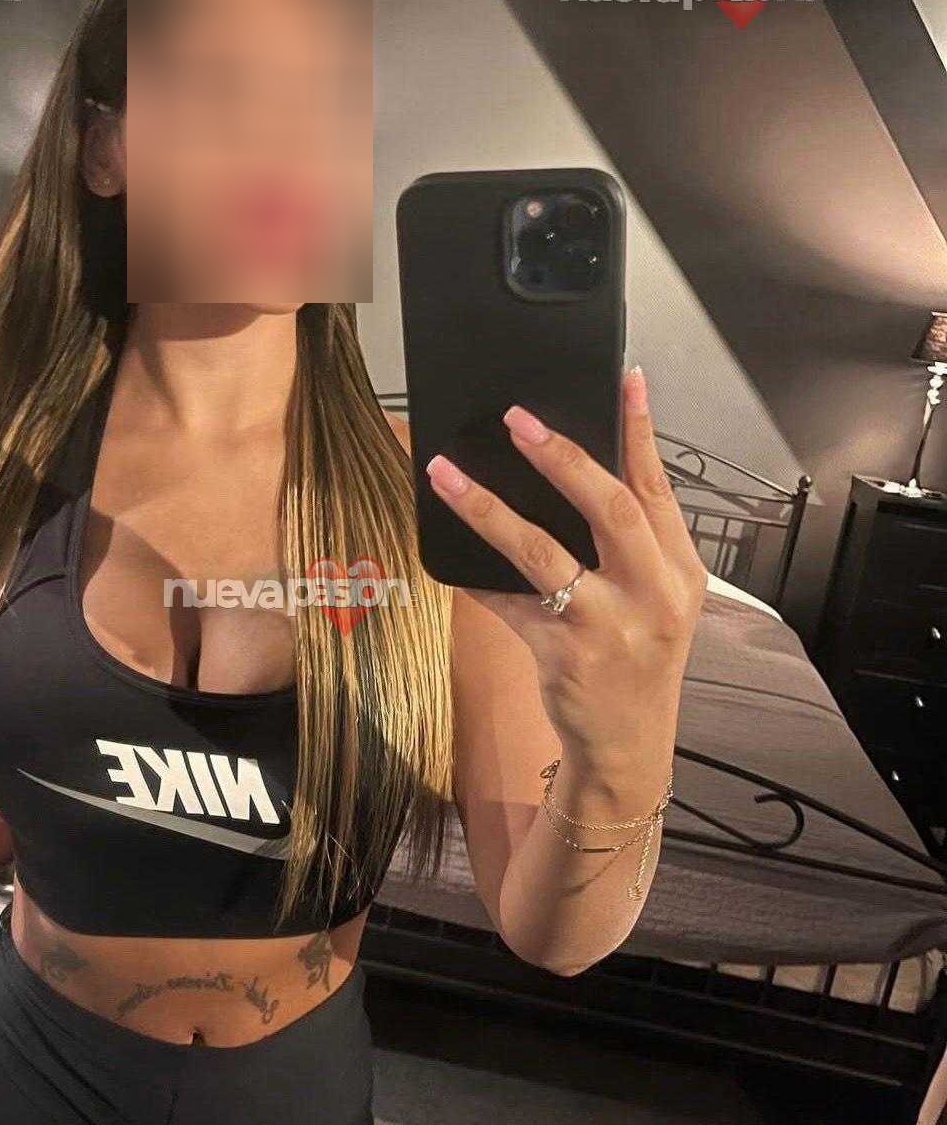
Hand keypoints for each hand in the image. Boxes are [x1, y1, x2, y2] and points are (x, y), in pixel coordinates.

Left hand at [426, 366, 707, 771]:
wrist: (628, 746)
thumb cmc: (636, 659)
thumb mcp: (655, 599)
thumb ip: (628, 545)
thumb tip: (572, 470)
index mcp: (678, 569)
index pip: (657, 487)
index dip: (640, 430)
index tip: (625, 378)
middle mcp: (652, 593)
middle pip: (607, 508)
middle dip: (561, 457)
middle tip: (517, 419)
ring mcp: (607, 626)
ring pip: (540, 552)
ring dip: (488, 508)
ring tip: (448, 473)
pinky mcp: (561, 654)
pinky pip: (505, 601)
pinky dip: (474, 576)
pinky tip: (445, 550)